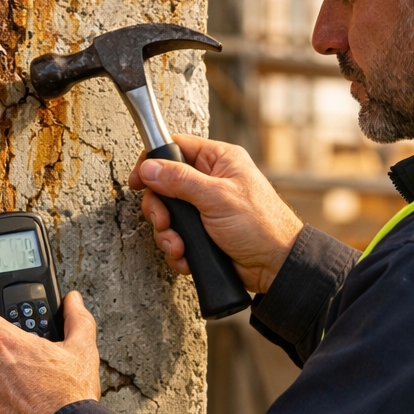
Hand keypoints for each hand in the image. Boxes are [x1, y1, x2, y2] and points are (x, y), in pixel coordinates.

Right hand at [127, 134, 301, 293]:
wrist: (275, 266)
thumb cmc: (260, 225)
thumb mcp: (216, 197)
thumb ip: (180, 180)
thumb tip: (149, 168)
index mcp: (218, 160)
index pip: (175, 147)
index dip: (152, 162)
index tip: (137, 181)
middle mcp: (209, 181)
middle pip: (163, 185)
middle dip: (159, 209)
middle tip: (164, 222)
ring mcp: (203, 207)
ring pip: (167, 214)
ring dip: (167, 234)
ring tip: (180, 246)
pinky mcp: (201, 232)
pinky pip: (175, 236)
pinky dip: (177, 249)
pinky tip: (187, 257)